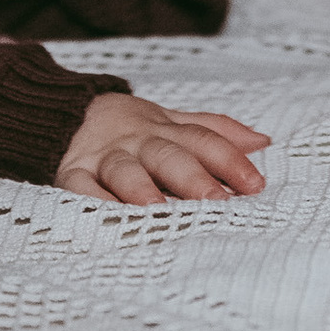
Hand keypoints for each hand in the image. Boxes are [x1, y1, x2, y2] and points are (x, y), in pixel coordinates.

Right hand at [54, 93, 269, 204]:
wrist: (66, 112)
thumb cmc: (130, 129)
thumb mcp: (172, 122)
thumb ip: (215, 131)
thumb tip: (263, 142)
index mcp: (165, 130)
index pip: (202, 140)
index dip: (229, 160)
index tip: (255, 185)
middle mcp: (138, 142)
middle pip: (168, 155)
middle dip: (192, 177)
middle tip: (216, 201)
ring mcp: (105, 158)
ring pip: (125, 170)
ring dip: (141, 187)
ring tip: (158, 208)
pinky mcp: (73, 174)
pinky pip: (81, 188)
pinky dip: (93, 202)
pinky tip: (107, 218)